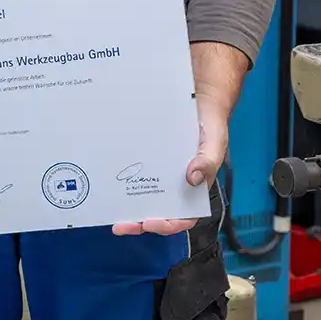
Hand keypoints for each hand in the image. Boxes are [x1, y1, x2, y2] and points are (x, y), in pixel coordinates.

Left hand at [113, 46, 238, 236]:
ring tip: (109, 208)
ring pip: (141, 194)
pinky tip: (105, 178)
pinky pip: (132, 170)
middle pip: (157, 211)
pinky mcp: (145, 155)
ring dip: (126, 205)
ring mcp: (158, 169)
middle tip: (120, 224)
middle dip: (139, 222)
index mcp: (194, 185)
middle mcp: (174, 182)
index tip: (150, 224)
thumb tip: (192, 179)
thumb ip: (209, 160)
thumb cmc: (210, 122)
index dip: (168, 225)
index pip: (184, 215)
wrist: (198, 93)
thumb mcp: (215, 140)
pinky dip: (120, 178)